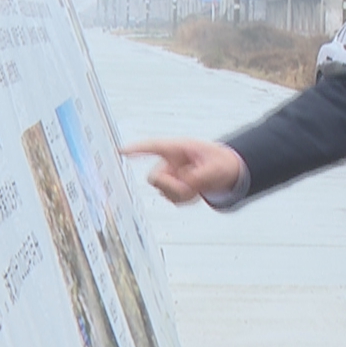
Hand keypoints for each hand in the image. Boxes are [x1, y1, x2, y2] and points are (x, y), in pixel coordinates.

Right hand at [121, 138, 243, 203]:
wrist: (225, 170)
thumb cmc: (219, 162)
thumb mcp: (216, 167)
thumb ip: (201, 176)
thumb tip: (186, 184)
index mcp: (177, 148)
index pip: (153, 147)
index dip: (136, 149)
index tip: (120, 150)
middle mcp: (170, 162)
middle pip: (153, 178)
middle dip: (169, 186)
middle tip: (188, 188)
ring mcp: (170, 175)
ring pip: (163, 192)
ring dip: (181, 194)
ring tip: (198, 186)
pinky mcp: (173, 188)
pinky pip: (171, 199)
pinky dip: (185, 199)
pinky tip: (195, 191)